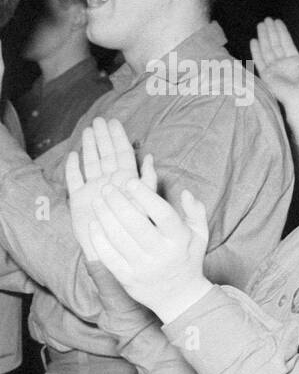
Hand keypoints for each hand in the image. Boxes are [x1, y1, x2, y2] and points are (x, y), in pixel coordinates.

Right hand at [65, 118, 156, 262]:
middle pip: (106, 155)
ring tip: (89, 131)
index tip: (115, 122)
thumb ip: (147, 182)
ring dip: (90, 147)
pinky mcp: (79, 201)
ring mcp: (94, 191)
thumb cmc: (138, 232)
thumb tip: (150, 158)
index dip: (118, 138)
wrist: (119, 253)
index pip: (122, 155)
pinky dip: (73, 168)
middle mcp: (110, 184)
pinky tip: (73, 155)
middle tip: (100, 120)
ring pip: (91, 164)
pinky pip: (75, 180)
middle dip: (103, 137)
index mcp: (126, 182)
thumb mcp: (147, 205)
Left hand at [84, 179, 211, 322]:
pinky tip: (94, 224)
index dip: (144, 195)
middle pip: (135, 222)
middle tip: (107, 187)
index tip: (130, 181)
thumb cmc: (187, 258)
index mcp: (180, 240)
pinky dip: (98, 238)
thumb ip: (195, 211)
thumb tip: (185, 192)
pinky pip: (108, 256)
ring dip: (104, 216)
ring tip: (97, 200)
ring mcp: (143, 267)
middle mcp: (162, 254)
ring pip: (118, 237)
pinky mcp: (127, 278)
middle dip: (118, 202)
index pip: (162, 213)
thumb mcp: (200, 235)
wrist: (179, 297)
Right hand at [249, 18, 298, 133]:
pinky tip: (253, 40)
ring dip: (264, 37)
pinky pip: (260, 61)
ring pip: (267, 49)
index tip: (277, 21)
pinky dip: (256, 51)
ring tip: (260, 24)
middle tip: (267, 19)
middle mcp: (284, 65)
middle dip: (271, 31)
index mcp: (295, 63)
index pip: (287, 44)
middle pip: (275, 44)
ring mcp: (274, 70)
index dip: (282, 33)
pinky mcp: (266, 76)